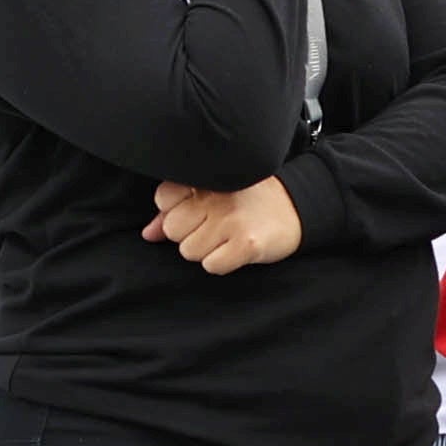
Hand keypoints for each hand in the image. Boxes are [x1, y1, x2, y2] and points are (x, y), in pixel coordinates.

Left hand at [147, 175, 306, 272]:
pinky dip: (222, 263)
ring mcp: (230, 220)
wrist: (297, 207)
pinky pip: (211, 266)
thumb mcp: (212, 196)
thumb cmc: (248, 202)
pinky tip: (236, 250)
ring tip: (228, 238)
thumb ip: (176, 210)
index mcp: (206, 179)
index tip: (198, 209)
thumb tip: (148, 233)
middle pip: (173, 230)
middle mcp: (216, 196)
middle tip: (216, 227)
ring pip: (189, 251)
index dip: (176, 210)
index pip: (163, 198)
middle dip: (189, 234)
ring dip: (206, 251)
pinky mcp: (246, 243)